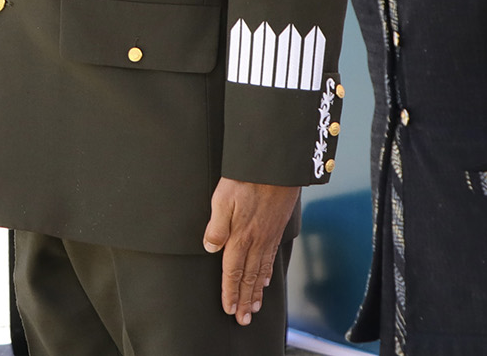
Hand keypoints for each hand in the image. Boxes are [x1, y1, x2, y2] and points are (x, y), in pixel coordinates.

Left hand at [203, 178, 299, 324]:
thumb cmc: (247, 179)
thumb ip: (216, 227)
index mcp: (240, 237)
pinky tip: (266, 280)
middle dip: (245, 300)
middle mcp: (256, 242)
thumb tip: (210, 249)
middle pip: (248, 278)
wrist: (276, 167)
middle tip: (243, 319)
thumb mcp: (222, 199)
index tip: (229, 309)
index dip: (230, 292)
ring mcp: (268, 237)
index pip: (232, 272)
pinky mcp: (276, 229)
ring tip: (255, 308)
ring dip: (257, 292)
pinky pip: (271, 258)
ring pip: (261, 271)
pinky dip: (268, 273)